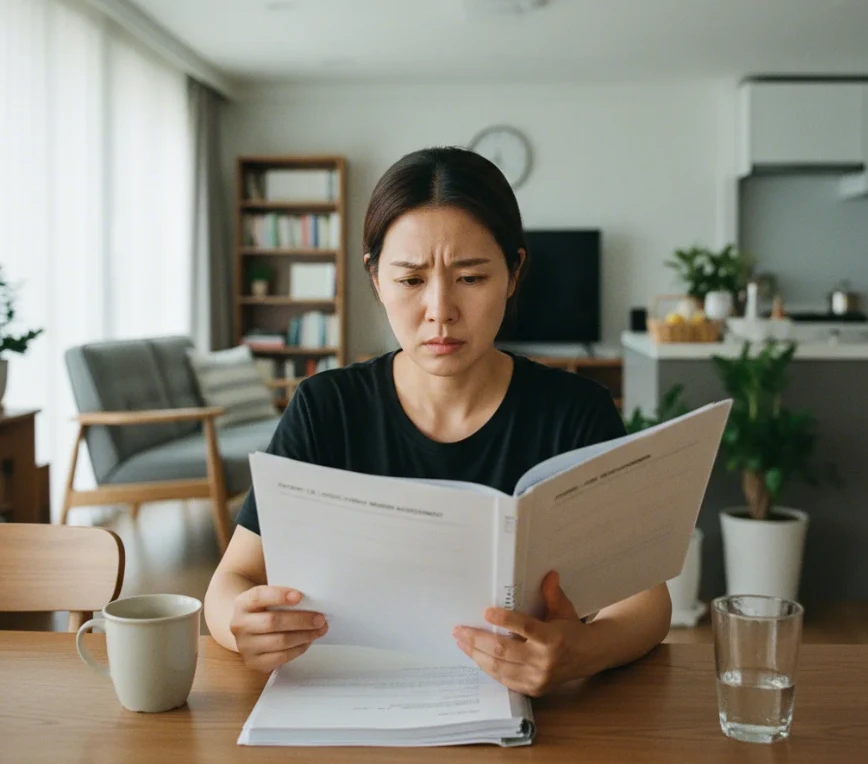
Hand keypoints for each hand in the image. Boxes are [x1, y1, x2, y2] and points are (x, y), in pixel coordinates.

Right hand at [230, 586, 328, 672]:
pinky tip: (308, 641)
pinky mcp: (254, 662)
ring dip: (304, 635)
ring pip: (280, 641)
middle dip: (301, 620)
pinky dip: (298, 649)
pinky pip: (281, 657)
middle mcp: (239, 625)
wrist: (246, 630)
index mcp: (243, 603)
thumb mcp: (266, 599)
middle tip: (320, 618)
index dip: (279, 595)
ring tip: (320, 629)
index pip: (258, 597)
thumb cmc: (263, 610)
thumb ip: (282, 597)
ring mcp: (245, 646)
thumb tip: (311, 601)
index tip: (299, 596)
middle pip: (272, 622)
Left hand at [453, 571, 593, 696]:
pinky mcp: (533, 689)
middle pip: (504, 650)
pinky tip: (475, 655)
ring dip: (476, 654)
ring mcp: (538, 678)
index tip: (485, 611)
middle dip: (477, 640)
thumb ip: (553, 593)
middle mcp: (545, 661)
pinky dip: (487, 667)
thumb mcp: (564, 609)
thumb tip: (548, 574)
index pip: (526, 628)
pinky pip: (503, 679)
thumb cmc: (571, 629)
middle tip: (458, 629)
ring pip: (499, 667)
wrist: (588, 658)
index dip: (505, 620)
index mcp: (554, 639)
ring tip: (460, 641)